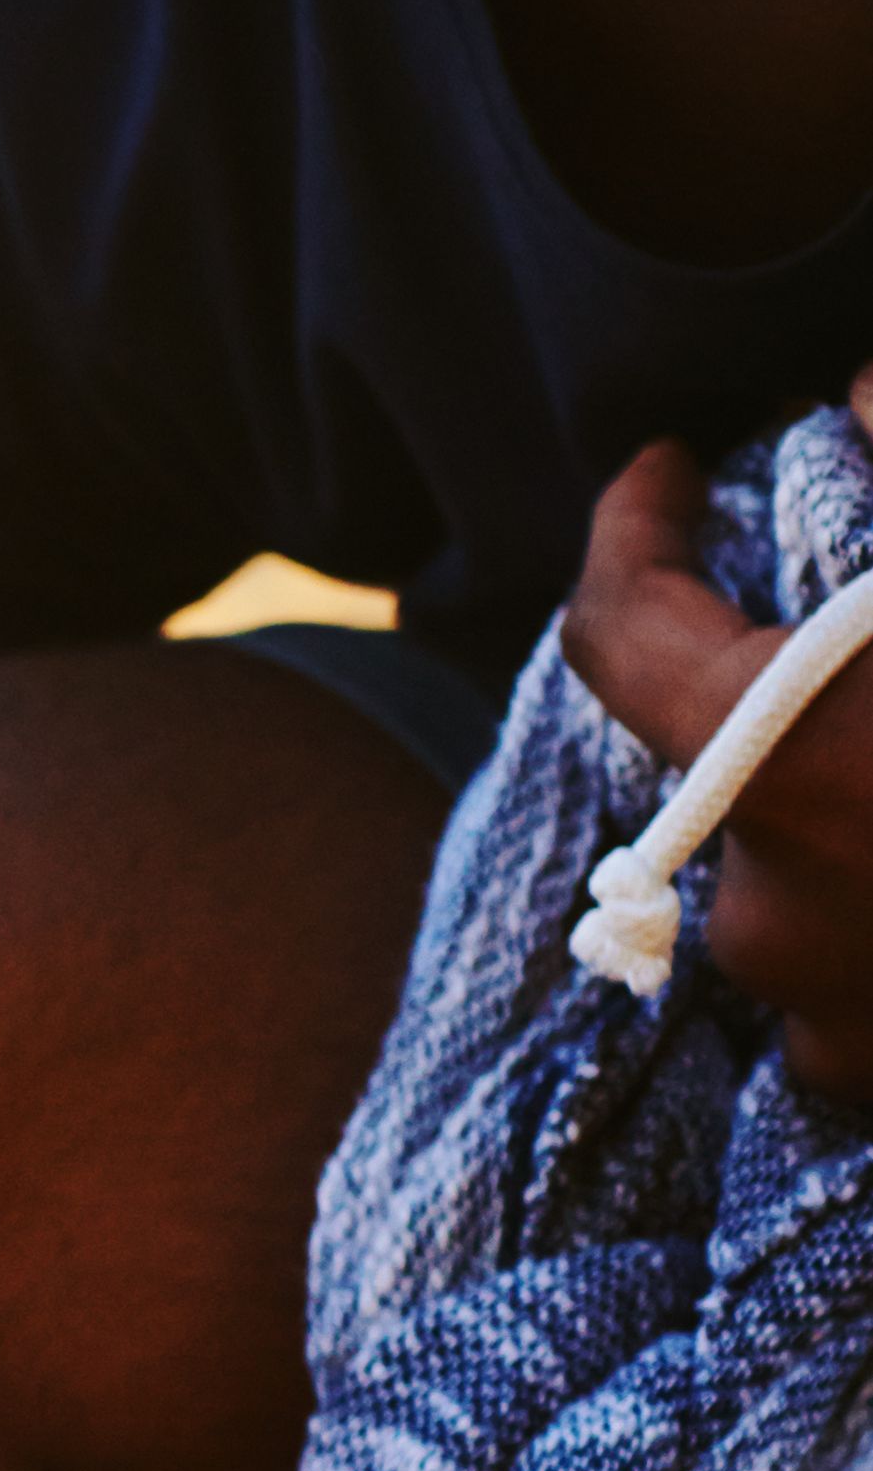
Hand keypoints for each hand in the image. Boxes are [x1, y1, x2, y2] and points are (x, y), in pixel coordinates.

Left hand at [567, 374, 872, 1094]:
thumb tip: (865, 387)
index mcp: (791, 759)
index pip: (622, 626)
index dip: (635, 531)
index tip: (669, 472)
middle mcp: (766, 900)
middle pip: (734, 751)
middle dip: (810, 683)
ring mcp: (814, 1013)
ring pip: (802, 861)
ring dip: (870, 802)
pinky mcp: (866, 1082)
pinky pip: (850, 973)